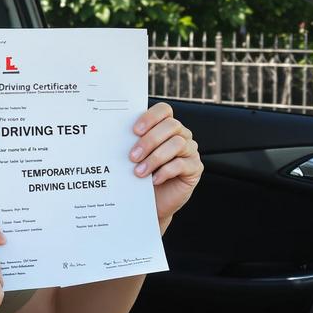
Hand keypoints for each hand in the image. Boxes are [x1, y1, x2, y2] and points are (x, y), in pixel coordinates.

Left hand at [129, 102, 202, 231]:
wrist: (153, 201)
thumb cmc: (143, 175)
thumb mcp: (136, 156)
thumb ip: (133, 143)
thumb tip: (117, 135)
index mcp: (166, 126)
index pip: (164, 110)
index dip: (150, 117)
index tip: (134, 131)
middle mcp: (181, 135)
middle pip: (171, 126)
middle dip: (149, 140)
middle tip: (132, 156)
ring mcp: (190, 150)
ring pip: (177, 144)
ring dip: (155, 158)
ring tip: (139, 172)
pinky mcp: (195, 168)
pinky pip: (182, 164)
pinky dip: (165, 171)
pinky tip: (153, 180)